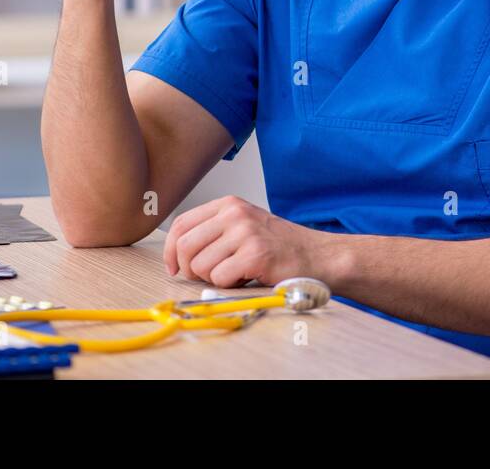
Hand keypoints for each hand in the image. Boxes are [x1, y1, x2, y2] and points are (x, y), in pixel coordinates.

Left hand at [163, 196, 336, 287]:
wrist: (317, 255)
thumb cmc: (279, 246)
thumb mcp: (244, 226)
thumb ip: (213, 232)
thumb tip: (176, 255)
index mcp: (229, 204)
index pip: (181, 224)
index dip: (171, 250)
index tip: (174, 267)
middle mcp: (235, 214)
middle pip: (185, 247)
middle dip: (191, 269)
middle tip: (211, 275)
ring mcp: (245, 233)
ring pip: (201, 266)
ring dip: (215, 278)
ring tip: (239, 272)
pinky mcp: (255, 254)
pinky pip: (220, 278)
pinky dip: (231, 284)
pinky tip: (249, 276)